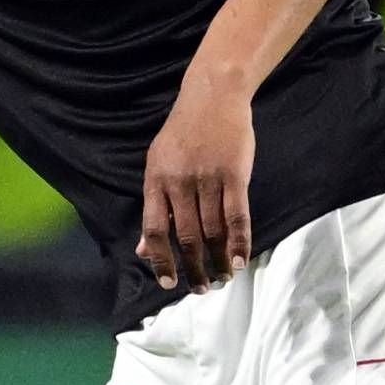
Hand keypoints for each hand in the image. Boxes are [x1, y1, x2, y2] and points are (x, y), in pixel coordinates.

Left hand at [138, 82, 254, 289]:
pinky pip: (237, 215)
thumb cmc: (183, 134)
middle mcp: (179, 183)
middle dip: (193, 268)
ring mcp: (208, 178)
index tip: (167, 283)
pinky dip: (239, 241)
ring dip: (218, 259)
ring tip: (222, 278)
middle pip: (186, 236)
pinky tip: (240, 260)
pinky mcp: (235, 174)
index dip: (160, 260)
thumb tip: (144, 249)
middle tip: (200, 288)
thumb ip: (154, 208)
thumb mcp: (158, 165)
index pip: (154, 230)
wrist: (212, 96)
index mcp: (156, 182)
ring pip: (212, 230)